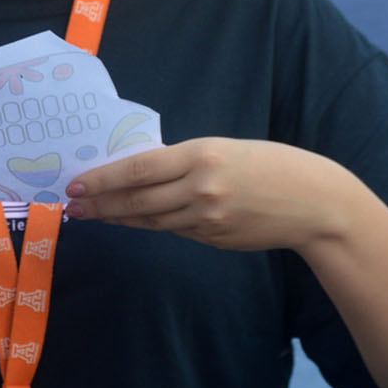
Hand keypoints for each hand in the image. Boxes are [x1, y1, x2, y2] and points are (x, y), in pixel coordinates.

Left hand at [64, 137, 347, 250]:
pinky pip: (176, 231)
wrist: (316, 203)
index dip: (104, 179)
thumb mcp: (227, 149)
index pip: (139, 168)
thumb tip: (143, 173)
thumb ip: (187, 161)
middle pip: (137, 201)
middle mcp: (201, 189)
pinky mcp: (215, 239)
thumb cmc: (272, 165)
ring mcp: (208, 219)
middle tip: (72, 206)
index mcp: (202, 155)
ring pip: (151, 221)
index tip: (76, 184)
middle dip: (100, 204)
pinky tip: (133, 222)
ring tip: (92, 215)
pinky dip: (152, 225)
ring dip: (119, 219)